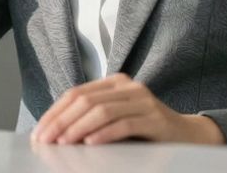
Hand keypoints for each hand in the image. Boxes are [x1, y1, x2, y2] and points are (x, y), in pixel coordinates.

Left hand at [31, 73, 224, 145]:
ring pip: (102, 111)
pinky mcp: (155, 118)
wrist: (187, 135)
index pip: (76, 93)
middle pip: (85, 100)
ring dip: (78, 128)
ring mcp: (143, 100)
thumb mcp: (116, 119)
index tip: (39, 132)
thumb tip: (55, 132)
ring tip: (63, 143)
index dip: (55, 112)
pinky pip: (124, 124)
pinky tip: (91, 144)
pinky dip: (104, 134)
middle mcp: (128, 86)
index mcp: (115, 82)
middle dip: (61, 121)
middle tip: (45, 140)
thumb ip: (92, 118)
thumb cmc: (145, 130)